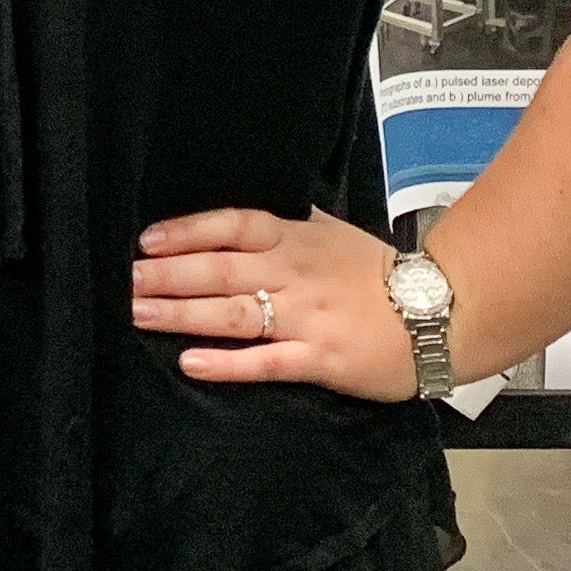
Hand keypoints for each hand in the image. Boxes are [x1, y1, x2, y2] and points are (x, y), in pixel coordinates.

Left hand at [130, 205, 416, 401]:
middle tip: (121, 281)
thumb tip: (265, 207)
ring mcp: (306, 317)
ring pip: (233, 312)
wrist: (449, 310)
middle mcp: (293, 274)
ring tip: (137, 314)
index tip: (145, 240)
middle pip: (219, 270)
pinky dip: (228, 363)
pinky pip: (267, 361)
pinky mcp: (321, 358)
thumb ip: (298, 221)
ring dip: (181, 313)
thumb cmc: (388, 274)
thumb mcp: (338, 233)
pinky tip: (191, 363)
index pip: (231, 226)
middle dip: (165, 275)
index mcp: (296, 240)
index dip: (186, 231)